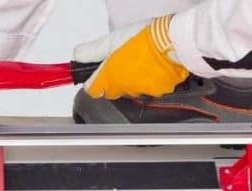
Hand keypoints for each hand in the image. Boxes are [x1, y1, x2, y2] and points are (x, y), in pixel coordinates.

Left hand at [74, 15, 189, 99]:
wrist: (172, 42)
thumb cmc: (144, 38)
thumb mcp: (112, 40)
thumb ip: (92, 51)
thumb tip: (78, 55)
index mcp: (111, 77)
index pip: (93, 89)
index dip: (93, 82)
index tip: (93, 78)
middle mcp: (125, 88)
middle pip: (113, 90)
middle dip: (114, 80)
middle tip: (122, 63)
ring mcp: (142, 91)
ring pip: (132, 90)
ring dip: (133, 80)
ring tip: (140, 62)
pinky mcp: (159, 92)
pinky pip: (151, 88)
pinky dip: (150, 80)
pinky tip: (154, 67)